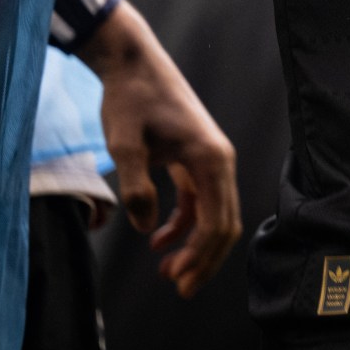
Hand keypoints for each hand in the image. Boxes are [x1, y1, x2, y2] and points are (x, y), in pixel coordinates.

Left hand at [80, 2, 241, 296]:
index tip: (175, 280)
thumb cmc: (130, 98)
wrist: (133, 62)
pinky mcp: (196, 157)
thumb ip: (137, 187)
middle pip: (225, 223)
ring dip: (195, 245)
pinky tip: (159, 239)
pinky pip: (201, 200)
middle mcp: (220, 160)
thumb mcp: (125, 143)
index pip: (216, 221)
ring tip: (166, 271)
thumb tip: (147, 228)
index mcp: (210, 158)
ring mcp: (211, 158)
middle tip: (177, 287)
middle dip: (204, 259)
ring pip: (215, 214)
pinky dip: (185, 224)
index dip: (199, 256)